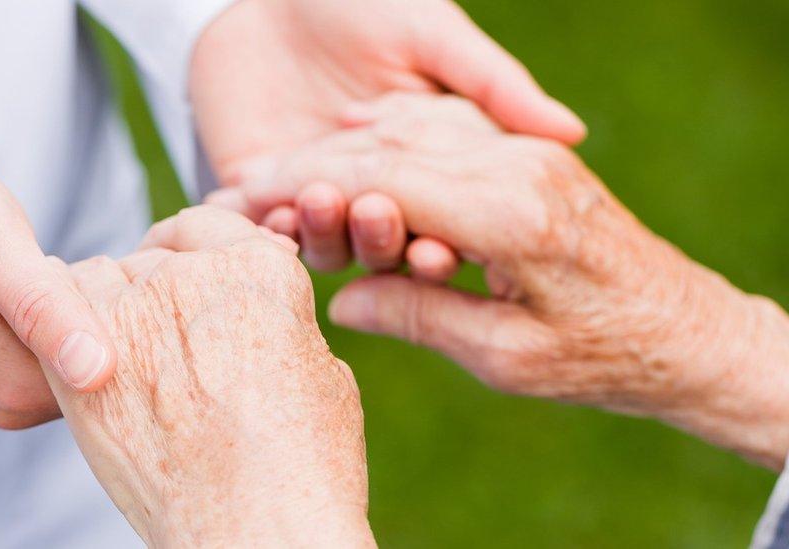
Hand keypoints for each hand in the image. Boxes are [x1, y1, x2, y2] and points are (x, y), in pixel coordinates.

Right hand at [0, 139, 117, 427]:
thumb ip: (43, 311)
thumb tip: (97, 374)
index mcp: (18, 391)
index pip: (118, 380)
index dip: (137, 325)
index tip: (125, 275)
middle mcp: (18, 404)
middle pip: (113, 372)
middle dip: (127, 320)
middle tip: (112, 263)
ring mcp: (17, 387)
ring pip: (100, 356)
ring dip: (110, 312)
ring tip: (94, 267)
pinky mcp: (20, 362)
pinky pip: (81, 344)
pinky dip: (93, 310)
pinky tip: (79, 277)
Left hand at [43, 206, 373, 546]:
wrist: (258, 526)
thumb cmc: (305, 464)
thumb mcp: (321, 373)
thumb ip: (280, 327)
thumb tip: (266, 324)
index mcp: (260, 267)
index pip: (210, 226)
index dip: (196, 250)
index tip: (188, 272)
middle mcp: (192, 273)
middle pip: (154, 253)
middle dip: (155, 282)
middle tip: (160, 331)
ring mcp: (132, 315)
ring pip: (99, 277)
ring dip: (107, 300)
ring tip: (121, 349)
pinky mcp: (80, 363)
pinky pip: (53, 316)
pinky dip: (63, 328)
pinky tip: (80, 358)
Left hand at [194, 0, 585, 275]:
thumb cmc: (357, 0)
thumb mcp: (432, 34)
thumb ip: (493, 86)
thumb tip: (572, 131)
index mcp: (424, 164)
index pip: (443, 221)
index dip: (443, 243)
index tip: (440, 251)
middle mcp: (374, 190)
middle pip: (386, 245)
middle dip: (383, 241)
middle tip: (377, 215)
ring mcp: (317, 198)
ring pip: (329, 246)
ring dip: (327, 232)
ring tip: (321, 198)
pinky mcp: (259, 194)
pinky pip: (267, 229)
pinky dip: (268, 227)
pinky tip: (269, 214)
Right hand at [225, 93, 788, 468]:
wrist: (683, 330)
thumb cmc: (600, 360)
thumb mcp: (504, 358)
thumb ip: (417, 316)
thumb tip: (339, 301)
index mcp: (509, 215)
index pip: (382, 181)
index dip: (306, 190)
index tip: (244, 201)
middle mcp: (518, 166)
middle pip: (388, 146)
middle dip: (309, 165)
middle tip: (244, 185)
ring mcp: (529, 153)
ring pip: (413, 129)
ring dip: (343, 147)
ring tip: (282, 169)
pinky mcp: (532, 157)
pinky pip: (448, 127)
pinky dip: (392, 132)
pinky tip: (353, 136)